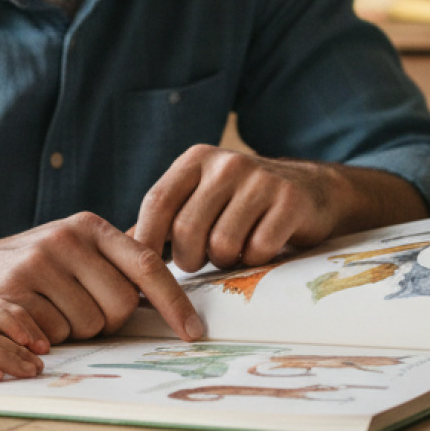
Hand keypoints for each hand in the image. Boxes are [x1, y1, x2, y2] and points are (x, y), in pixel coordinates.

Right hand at [0, 213, 204, 344]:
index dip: (174, 302)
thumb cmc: (33, 269)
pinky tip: (33, 320)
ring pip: (90, 324)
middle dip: (108, 321)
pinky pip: (57, 334)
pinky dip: (50, 338)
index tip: (194, 332)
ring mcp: (39, 261)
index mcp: (90, 226)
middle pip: (121, 304)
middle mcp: (67, 237)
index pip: (147, 265)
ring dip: (77, 331)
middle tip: (82, 311)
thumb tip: (174, 294)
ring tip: (52, 312)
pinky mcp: (14, 290)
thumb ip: (115, 263)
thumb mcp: (74, 251)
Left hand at [131, 145, 342, 272]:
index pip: (158, 202)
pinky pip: (258, 250)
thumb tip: (117, 249)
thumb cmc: (243, 202)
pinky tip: (261, 247)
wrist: (312, 189)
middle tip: (201, 261)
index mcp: (197, 160)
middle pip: (187, 230)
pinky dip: (255, 260)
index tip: (142, 271)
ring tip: (233, 251)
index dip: (146, 240)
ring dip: (224, 261)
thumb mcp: (202, 196)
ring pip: (222, 245)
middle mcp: (226, 163)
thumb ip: (164, 217)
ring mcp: (261, 180)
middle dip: (190, 259)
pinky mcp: (290, 201)